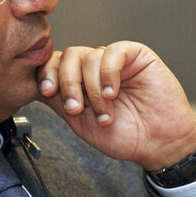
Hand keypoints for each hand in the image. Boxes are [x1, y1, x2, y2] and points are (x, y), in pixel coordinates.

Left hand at [37, 41, 195, 170]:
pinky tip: (113, 92)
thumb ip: (61, 102)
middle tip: (76, 108)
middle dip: (67, 82)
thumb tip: (36, 85)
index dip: (47, 73)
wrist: (159, 144)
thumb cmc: (126, 136)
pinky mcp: (137, 55)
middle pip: (68, 56)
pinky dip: (108, 74)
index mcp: (81, 82)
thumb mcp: (82, 124)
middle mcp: (96, 68)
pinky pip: (113, 52)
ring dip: (92, 89)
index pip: (55, 64)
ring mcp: (116, 61)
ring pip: (89, 57)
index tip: (47, 91)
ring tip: (106, 113)